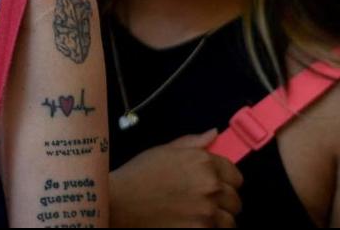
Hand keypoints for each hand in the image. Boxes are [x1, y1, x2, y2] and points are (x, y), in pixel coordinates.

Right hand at [111, 130, 242, 226]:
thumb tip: (214, 134)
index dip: (226, 181)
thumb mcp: (163, 151)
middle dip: (222, 202)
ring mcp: (208, 212)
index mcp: (203, 162)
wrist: (119, 202)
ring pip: (230, 220)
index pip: (235, 176)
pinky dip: (209, 229)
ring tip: (199, 217)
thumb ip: (192, 143)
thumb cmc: (137, 175)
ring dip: (218, 220)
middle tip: (202, 204)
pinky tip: (193, 224)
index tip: (215, 186)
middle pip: (235, 200)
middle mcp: (211, 186)